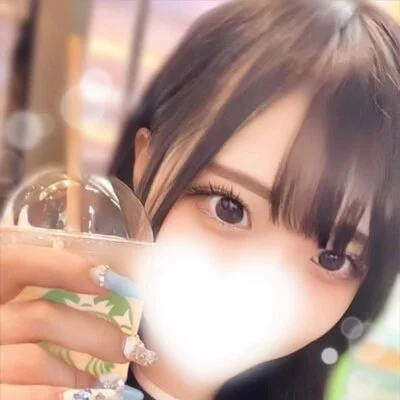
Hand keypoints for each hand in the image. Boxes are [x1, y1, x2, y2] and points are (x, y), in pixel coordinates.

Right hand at [0, 244, 145, 398]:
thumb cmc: (16, 347)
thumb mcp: (19, 319)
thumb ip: (45, 301)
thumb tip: (103, 284)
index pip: (15, 262)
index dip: (60, 265)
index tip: (107, 278)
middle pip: (39, 317)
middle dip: (94, 334)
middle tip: (129, 347)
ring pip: (32, 360)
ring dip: (74, 373)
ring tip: (100, 383)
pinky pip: (25, 397)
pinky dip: (56, 396)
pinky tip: (76, 396)